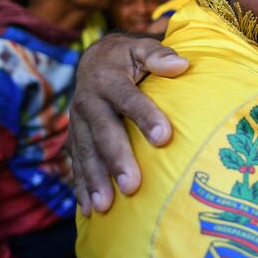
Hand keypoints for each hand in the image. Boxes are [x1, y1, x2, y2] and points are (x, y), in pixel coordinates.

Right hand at [69, 34, 188, 215]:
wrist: (94, 58)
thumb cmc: (128, 56)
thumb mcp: (142, 47)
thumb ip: (159, 55)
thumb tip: (182, 64)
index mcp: (108, 79)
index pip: (128, 99)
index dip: (145, 116)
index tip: (164, 137)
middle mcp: (88, 101)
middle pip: (103, 132)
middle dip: (116, 160)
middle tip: (132, 185)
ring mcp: (78, 122)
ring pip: (86, 152)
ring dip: (94, 180)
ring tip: (105, 206)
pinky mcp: (75, 137)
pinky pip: (76, 163)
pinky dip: (81, 186)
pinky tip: (89, 209)